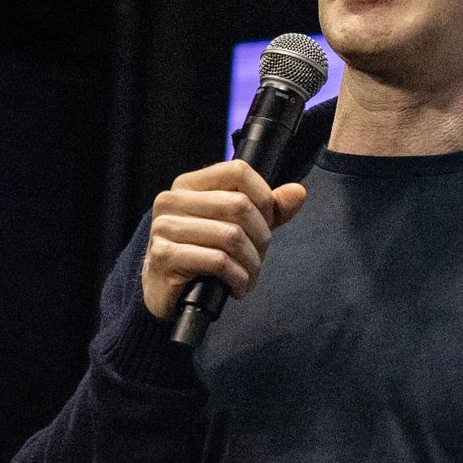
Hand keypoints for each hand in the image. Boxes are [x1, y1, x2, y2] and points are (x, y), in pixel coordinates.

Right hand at [141, 159, 307, 320]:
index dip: (264, 197)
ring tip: (249, 275)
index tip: (267, 222)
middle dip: (261, 237)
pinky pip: (219, 262)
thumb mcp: (239, 227)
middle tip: (258, 257)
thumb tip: (298, 192)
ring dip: (251, 263)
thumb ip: (269, 209)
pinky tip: (236, 287)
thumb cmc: (203, 254)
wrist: (165, 291)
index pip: (238, 171)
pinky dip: (238, 279)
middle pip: (239, 205)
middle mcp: (172, 200)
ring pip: (231, 236)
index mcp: (189, 185)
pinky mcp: (164, 256)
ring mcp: (164, 227)